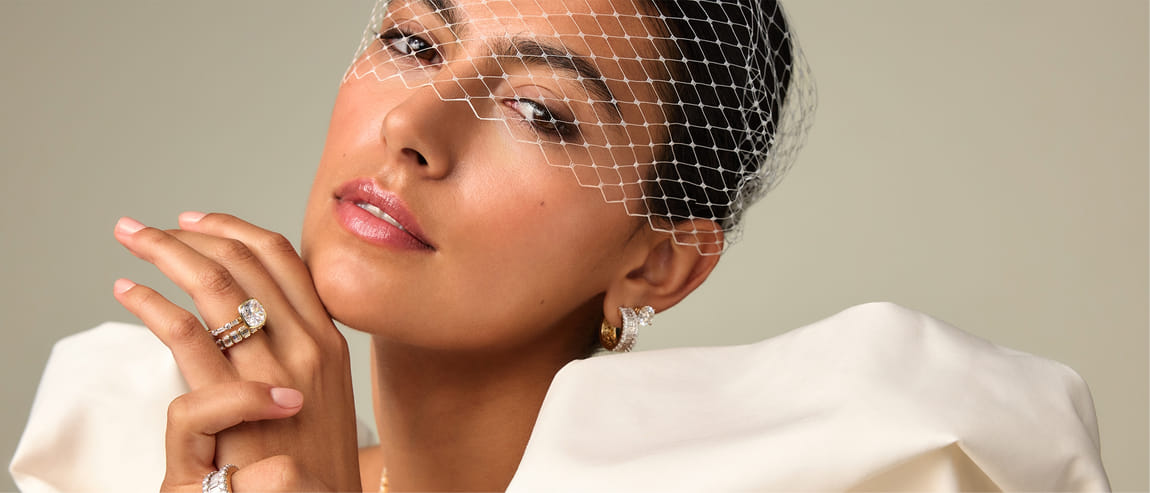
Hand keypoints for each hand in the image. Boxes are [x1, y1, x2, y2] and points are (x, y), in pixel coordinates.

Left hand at [112, 212, 361, 491]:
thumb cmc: (315, 457)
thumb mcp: (324, 389)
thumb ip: (298, 345)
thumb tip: (261, 310)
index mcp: (330, 337)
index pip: (283, 258)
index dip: (235, 229)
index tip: (198, 220)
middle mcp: (307, 343)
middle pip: (245, 260)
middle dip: (190, 233)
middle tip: (149, 228)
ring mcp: (274, 370)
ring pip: (214, 283)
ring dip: (165, 252)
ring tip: (132, 241)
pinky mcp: (236, 399)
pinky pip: (186, 331)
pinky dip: (150, 302)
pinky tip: (129, 292)